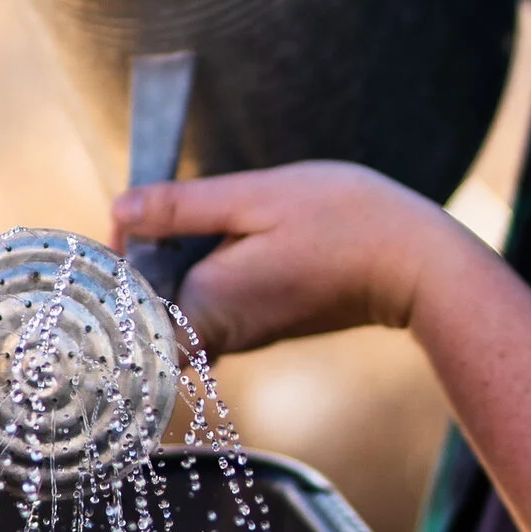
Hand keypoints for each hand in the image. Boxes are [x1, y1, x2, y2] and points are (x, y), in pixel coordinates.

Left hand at [111, 162, 461, 355]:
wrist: (418, 266)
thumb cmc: (345, 222)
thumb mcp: (255, 197)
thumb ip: (182, 208)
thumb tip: (119, 210)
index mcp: (207, 304)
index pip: (125, 304)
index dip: (112, 263)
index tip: (123, 220)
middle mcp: (220, 332)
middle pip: (147, 307)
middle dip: (139, 259)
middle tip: (151, 209)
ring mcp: (244, 334)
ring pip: (179, 303)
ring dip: (173, 262)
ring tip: (189, 215)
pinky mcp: (264, 325)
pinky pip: (211, 302)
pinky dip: (205, 269)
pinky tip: (227, 234)